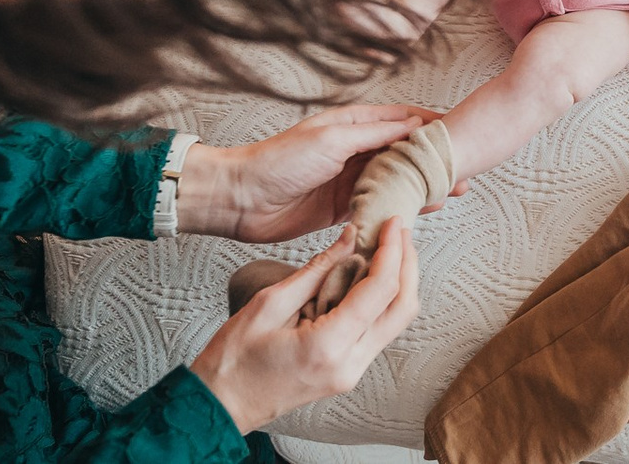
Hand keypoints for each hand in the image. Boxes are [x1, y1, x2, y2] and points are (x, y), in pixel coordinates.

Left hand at [178, 105, 468, 242]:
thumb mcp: (332, 139)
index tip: (462, 136)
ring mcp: (351, 179)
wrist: (242, 199)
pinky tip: (420, 215)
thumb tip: (414, 125)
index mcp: (354, 124)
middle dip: (434, 163)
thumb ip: (374, 134)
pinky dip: (401, 208)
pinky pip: (381, 205)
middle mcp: (356, 149)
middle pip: (405, 153)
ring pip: (397, 181)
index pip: (404, 121)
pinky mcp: (344, 207)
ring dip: (422, 187)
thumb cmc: (280, 161)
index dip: (434, 127)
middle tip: (465, 174)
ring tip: (451, 196)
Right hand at [191, 217, 419, 433]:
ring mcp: (351, 374)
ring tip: (389, 248)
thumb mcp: (269, 303)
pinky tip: (371, 276)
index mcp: (328, 346)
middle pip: (402, 308)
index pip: (380, 290)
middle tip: (400, 231)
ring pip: (396, 322)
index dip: (392, 250)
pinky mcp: (347, 373)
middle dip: (407, 264)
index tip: (392, 222)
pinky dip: (382, 301)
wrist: (221, 406)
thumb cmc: (233, 358)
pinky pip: (378, 332)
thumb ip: (316, 270)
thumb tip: (350, 238)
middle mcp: (349, 365)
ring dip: (400, 283)